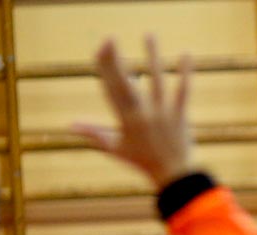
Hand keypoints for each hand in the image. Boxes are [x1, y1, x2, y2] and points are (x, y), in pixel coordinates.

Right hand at [73, 37, 192, 188]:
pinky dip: (186, 73)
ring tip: (149, 34)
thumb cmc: (142, 162)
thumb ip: (93, 133)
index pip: (110, 89)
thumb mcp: (115, 149)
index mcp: (124, 120)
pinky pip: (184, 91)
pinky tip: (187, 54)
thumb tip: (69, 125)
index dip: (104, 68)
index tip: (100, 48)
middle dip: (117, 61)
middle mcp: (142, 115)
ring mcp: (162, 114)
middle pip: (127, 84)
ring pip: (157, 82)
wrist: (173, 176)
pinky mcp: (180, 115)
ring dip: (153, 57)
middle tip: (110, 37)